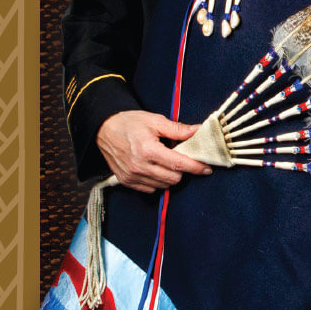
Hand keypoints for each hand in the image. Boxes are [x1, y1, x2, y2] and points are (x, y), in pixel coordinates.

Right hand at [96, 110, 211, 192]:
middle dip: (182, 170)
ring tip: (165, 162)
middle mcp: (139, 166)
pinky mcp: (126, 181)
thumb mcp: (154, 120)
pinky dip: (157, 181)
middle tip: (180, 159)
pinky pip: (150, 189)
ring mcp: (132, 176)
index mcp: (148, 150)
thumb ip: (177, 129)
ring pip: (163, 186)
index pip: (178, 164)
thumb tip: (198, 131)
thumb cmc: (129, 122)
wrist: (103, 129)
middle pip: (173, 179)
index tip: (206, 168)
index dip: (195, 167)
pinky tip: (154, 168)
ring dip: (169, 176)